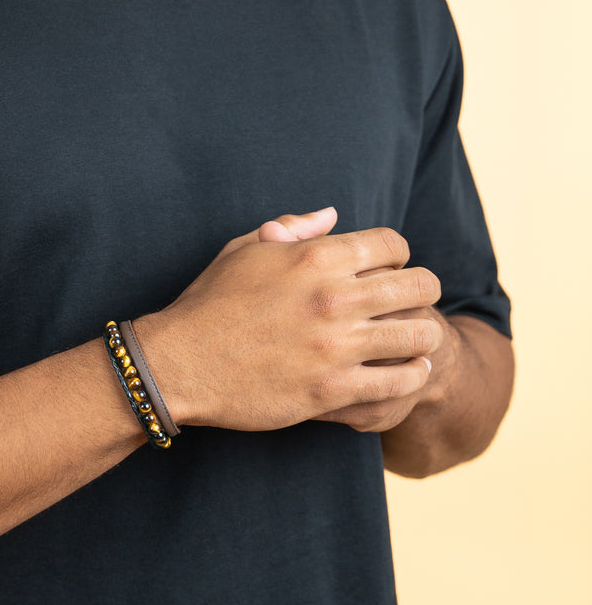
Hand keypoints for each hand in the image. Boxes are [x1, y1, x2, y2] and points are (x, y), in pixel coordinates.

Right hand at [135, 209, 440, 431]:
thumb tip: (331, 214)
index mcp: (316, 257)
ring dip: (425, 334)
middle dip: (424, 290)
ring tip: (420, 339)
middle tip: (416, 302)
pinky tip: (410, 371)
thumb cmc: (210, 304)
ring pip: (420, 334)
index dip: (399, 254)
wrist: (179, 364)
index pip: (392, 244)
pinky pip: (399, 382)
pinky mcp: (332, 390)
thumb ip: (292, 229)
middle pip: (418, 285)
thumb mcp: (244, 251)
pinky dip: (413, 376)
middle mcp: (335, 297)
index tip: (392, 268)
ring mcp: (336, 346)